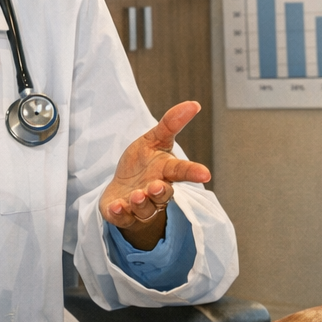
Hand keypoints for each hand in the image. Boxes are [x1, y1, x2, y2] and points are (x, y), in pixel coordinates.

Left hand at [101, 101, 210, 250]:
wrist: (123, 188)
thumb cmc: (142, 164)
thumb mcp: (153, 140)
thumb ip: (171, 124)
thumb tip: (194, 104)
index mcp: (166, 171)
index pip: (181, 171)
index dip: (193, 172)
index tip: (205, 173)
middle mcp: (155, 191)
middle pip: (163, 194)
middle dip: (160, 191)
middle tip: (157, 186)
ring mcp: (139, 205)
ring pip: (144, 208)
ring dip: (140, 202)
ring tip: (136, 194)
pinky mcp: (122, 214)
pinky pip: (122, 217)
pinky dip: (119, 213)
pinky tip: (116, 207)